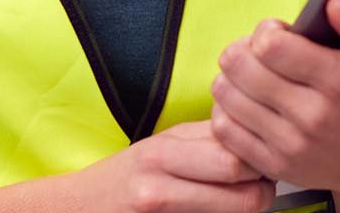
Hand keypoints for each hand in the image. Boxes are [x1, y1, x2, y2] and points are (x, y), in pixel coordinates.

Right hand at [0, 122, 271, 212]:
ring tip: (244, 202)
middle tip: (262, 186)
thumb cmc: (124, 179)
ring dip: (250, 206)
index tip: (262, 160)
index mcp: (168, 145)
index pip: (238, 147)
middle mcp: (161, 171)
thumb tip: (251, 134)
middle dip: (263, 185)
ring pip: (238, 206)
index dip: (261, 155)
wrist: (76, 210)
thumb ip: (205, 140)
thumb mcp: (161, 147)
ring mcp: (157, 200)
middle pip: (243, 177)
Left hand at [210, 0, 339, 212]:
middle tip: (259, 52)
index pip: (271, 46)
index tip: (276, 33)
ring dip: (232, 77)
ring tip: (251, 75)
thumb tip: (334, 2)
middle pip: (241, 67)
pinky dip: (226, 109)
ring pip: (227, 95)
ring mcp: (290, 144)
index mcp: (339, 81)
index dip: (265, 31)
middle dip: (243, 49)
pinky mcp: (273, 165)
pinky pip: (225, 130)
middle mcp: (312, 115)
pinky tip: (245, 102)